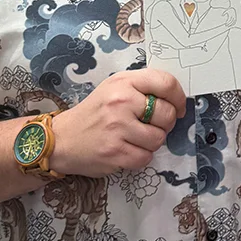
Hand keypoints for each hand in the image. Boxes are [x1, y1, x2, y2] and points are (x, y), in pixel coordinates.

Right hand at [51, 67, 186, 176]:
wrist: (61, 139)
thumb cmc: (94, 114)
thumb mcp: (114, 89)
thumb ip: (142, 88)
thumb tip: (176, 99)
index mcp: (123, 82)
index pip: (166, 83)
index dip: (179, 97)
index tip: (179, 107)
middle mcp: (120, 102)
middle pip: (167, 114)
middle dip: (165, 123)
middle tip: (151, 125)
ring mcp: (117, 128)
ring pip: (159, 139)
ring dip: (152, 142)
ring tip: (134, 138)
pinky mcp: (115, 152)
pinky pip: (146, 157)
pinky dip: (140, 156)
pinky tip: (126, 149)